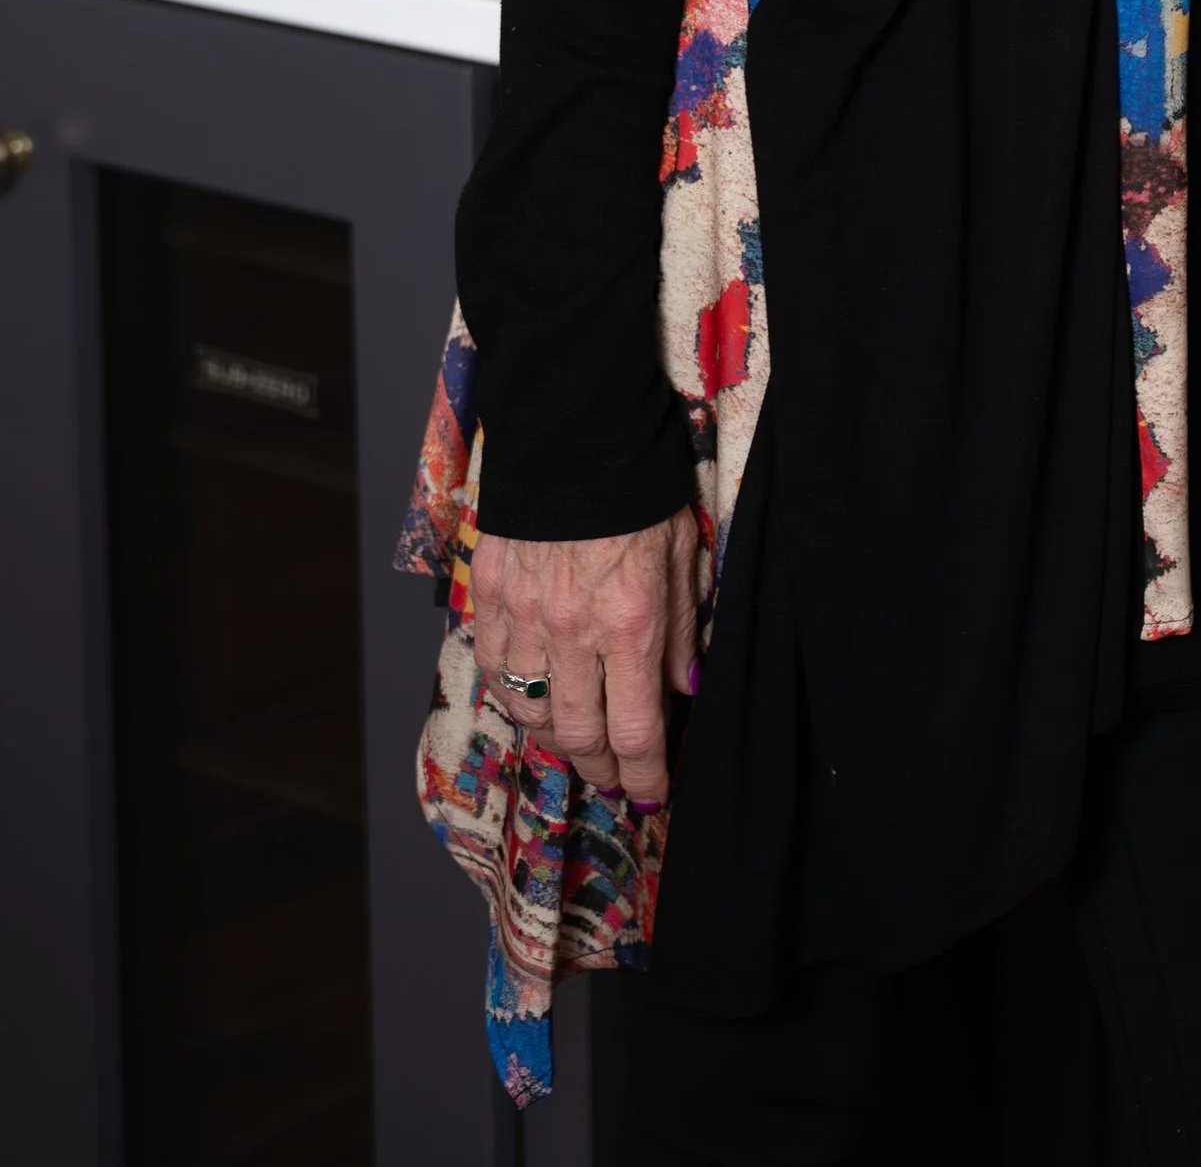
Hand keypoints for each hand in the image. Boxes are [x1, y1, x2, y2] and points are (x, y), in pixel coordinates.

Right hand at [469, 511, 699, 801]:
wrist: (574, 434)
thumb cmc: (640, 491)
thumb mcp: (683, 556)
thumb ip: (680, 630)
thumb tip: (682, 691)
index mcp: (630, 623)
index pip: (636, 731)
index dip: (645, 776)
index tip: (652, 794)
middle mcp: (573, 632)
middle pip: (579, 738)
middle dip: (601, 770)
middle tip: (615, 777)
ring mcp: (524, 617)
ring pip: (531, 714)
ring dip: (557, 738)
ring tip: (579, 741)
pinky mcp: (490, 598)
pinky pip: (496, 671)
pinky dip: (517, 696)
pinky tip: (536, 698)